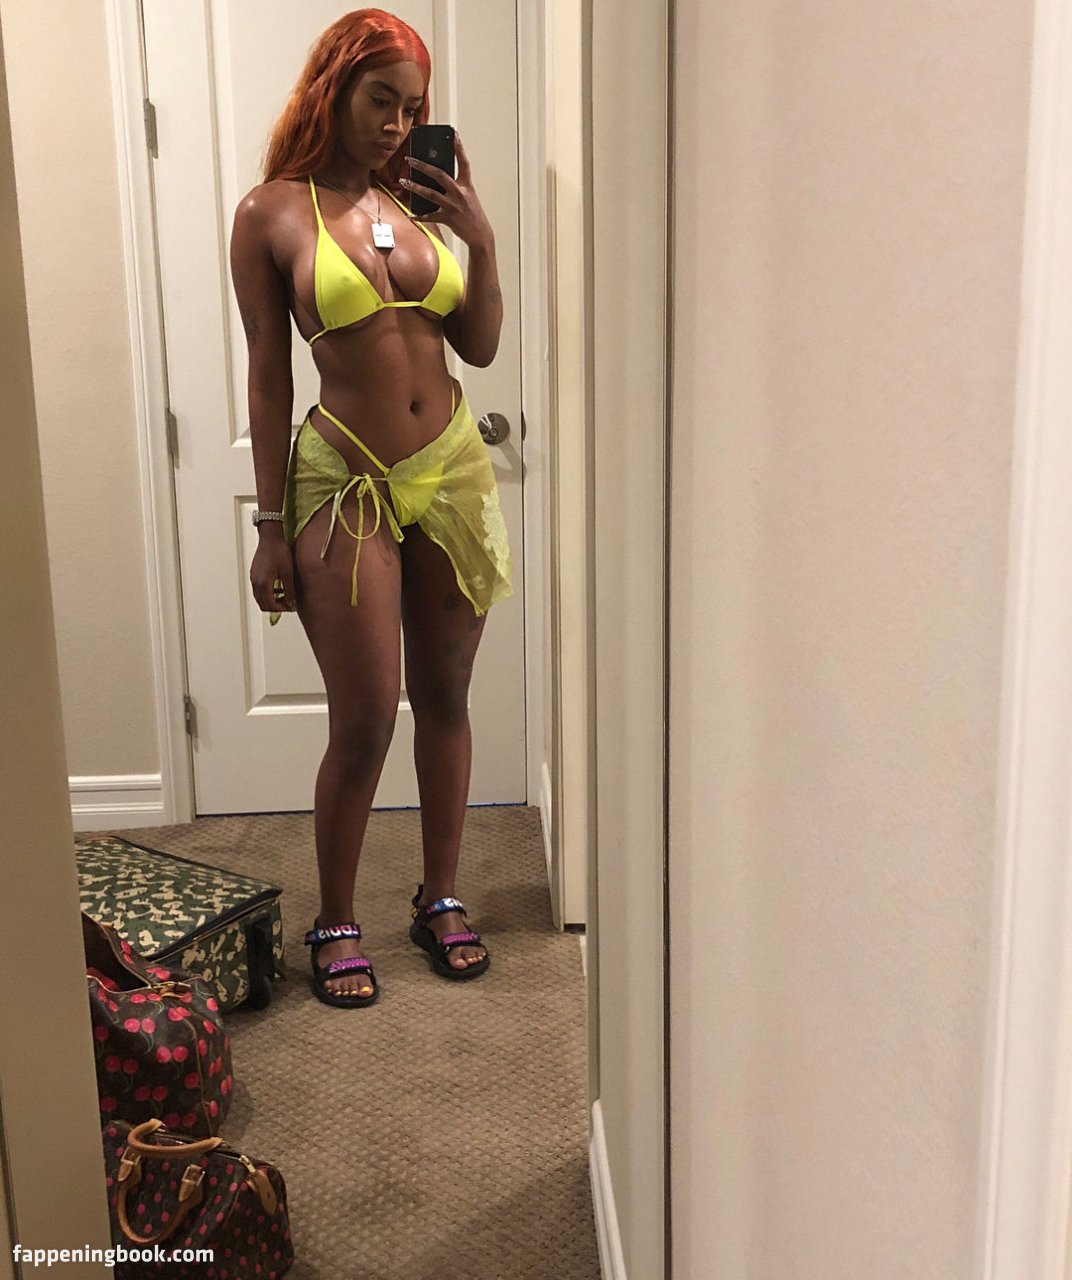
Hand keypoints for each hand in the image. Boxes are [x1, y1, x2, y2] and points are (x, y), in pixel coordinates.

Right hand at [250, 532, 295, 613]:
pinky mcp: (254, 574)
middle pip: (263, 604)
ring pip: (259, 598)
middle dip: (275, 607)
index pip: (270, 605)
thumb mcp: (288, 572)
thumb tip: (292, 603)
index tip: (290, 606)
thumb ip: (289, 590)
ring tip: (284, 596)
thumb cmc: (279, 551)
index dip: (281, 609)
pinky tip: (278, 587)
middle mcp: (255, 582)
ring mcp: (253, 578)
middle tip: (287, 603)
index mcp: (264, 583)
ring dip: (271, 600)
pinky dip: (267, 593)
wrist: (270, 537)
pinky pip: (258, 590)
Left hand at [400, 133, 492, 248]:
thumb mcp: (468, 195)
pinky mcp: (448, 219)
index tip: (453, 134)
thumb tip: (435, 177)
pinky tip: (409, 214)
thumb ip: (455, 185)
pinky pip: (429, 216)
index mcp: (467, 185)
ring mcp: (453, 206)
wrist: (480, 234)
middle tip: (409, 159)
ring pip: (430, 193)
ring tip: (403, 182)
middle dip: (422, 166)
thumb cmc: (472, 213)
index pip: (463, 162)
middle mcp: (460, 193)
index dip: (459, 147)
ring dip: (415, 187)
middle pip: (439, 175)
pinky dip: (418, 216)